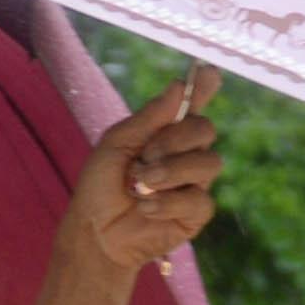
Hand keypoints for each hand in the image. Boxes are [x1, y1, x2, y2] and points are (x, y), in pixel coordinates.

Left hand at [65, 66, 223, 274]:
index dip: (204, 87)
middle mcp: (185, 153)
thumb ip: (148, 118)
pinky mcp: (195, 214)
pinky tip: (145, 208)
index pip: (193, 104)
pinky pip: (199, 200)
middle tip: (145, 157)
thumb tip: (179, 86)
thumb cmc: (100, 186)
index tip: (209, 73)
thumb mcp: (116, 145)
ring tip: (142, 184)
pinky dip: (168, 202)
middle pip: (206, 129)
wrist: (94, 231)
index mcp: (166, 132)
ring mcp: (194, 183)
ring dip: (172, 171)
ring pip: (210, 163)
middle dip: (175, 140)